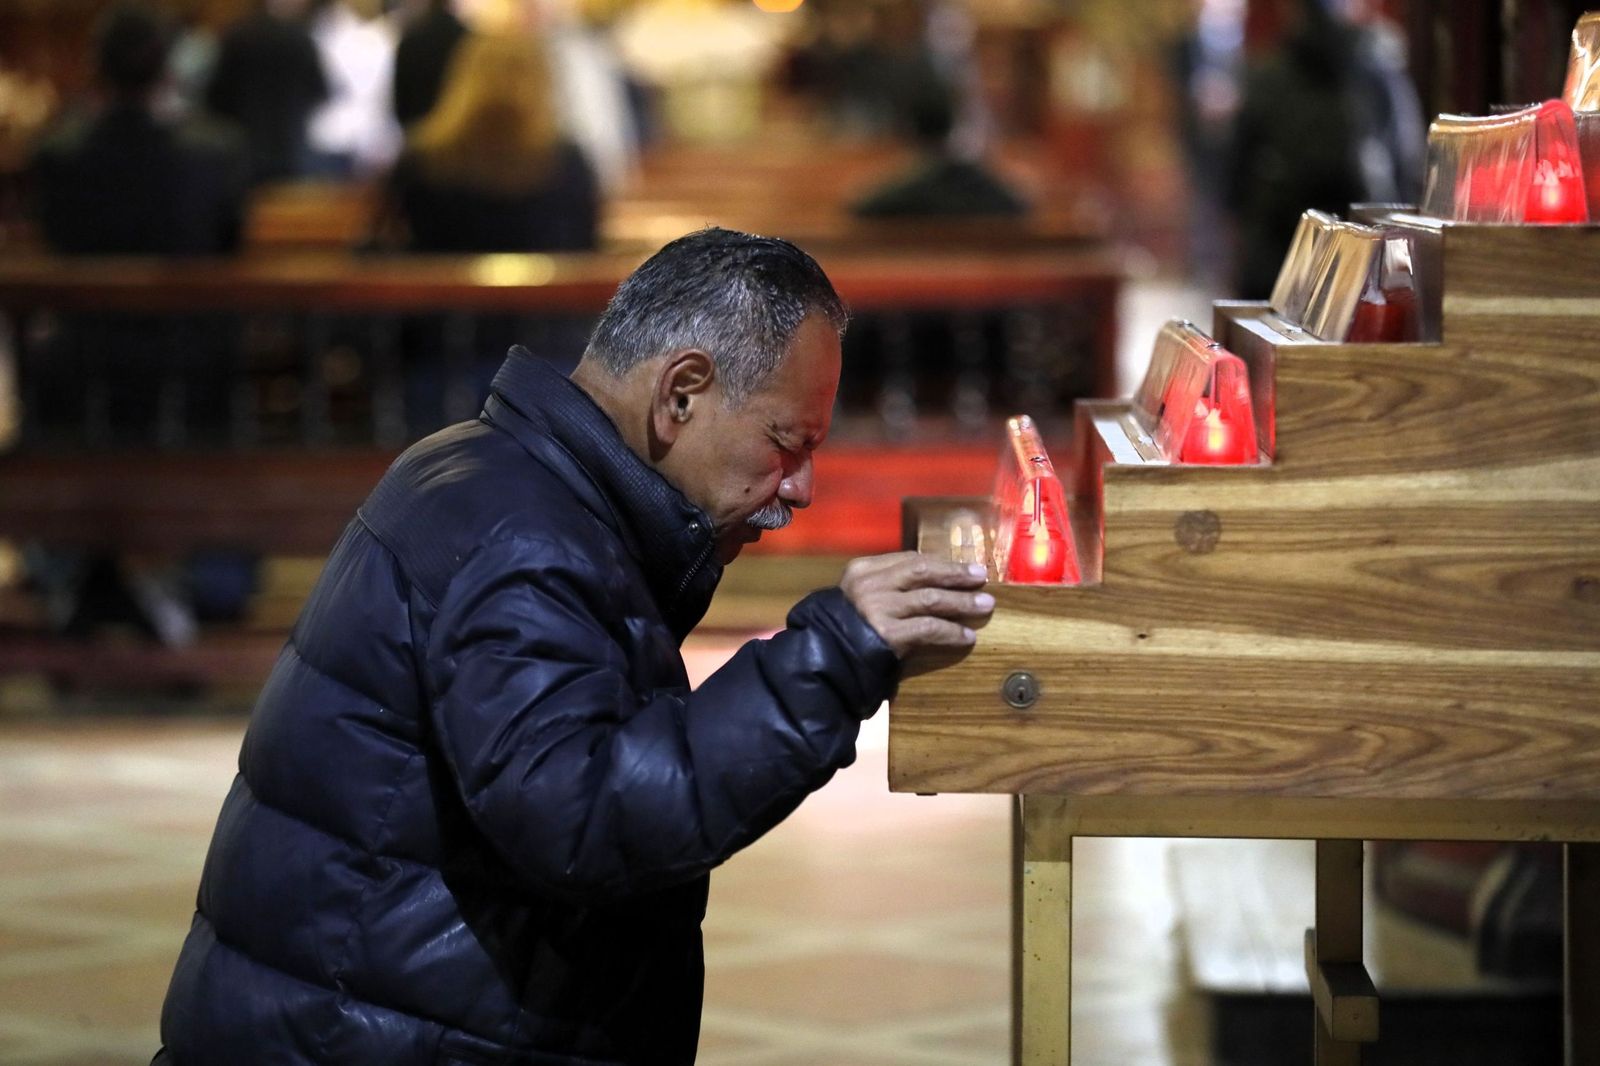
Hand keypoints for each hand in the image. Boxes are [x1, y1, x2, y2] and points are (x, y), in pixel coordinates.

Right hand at [839, 552, 993, 659]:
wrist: (824, 660)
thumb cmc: (845, 628)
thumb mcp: (860, 595)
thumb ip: (888, 584)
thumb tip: (934, 579)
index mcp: (863, 569)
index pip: (909, 559)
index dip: (940, 563)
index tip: (962, 567)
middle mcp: (870, 584)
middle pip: (922, 571)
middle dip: (955, 573)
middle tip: (980, 576)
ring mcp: (878, 608)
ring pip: (931, 598)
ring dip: (962, 602)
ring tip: (984, 604)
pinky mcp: (888, 634)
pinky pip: (929, 628)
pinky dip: (951, 632)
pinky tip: (966, 636)